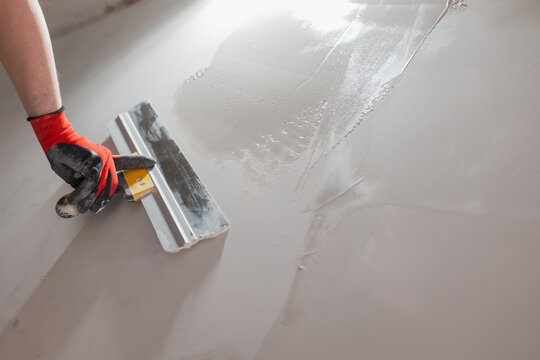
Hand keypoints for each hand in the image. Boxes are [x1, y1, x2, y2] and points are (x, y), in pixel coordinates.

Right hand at [29, 107, 154, 216]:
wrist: (56, 141)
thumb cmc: (67, 159)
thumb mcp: (80, 175)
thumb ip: (90, 184)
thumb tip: (95, 201)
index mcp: (107, 160)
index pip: (127, 162)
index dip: (139, 163)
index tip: (152, 162)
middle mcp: (108, 159)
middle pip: (112, 186)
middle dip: (102, 201)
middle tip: (94, 209)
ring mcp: (103, 159)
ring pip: (101, 187)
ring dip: (88, 199)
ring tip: (80, 206)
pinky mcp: (95, 160)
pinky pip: (91, 183)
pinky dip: (81, 193)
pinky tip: (75, 199)